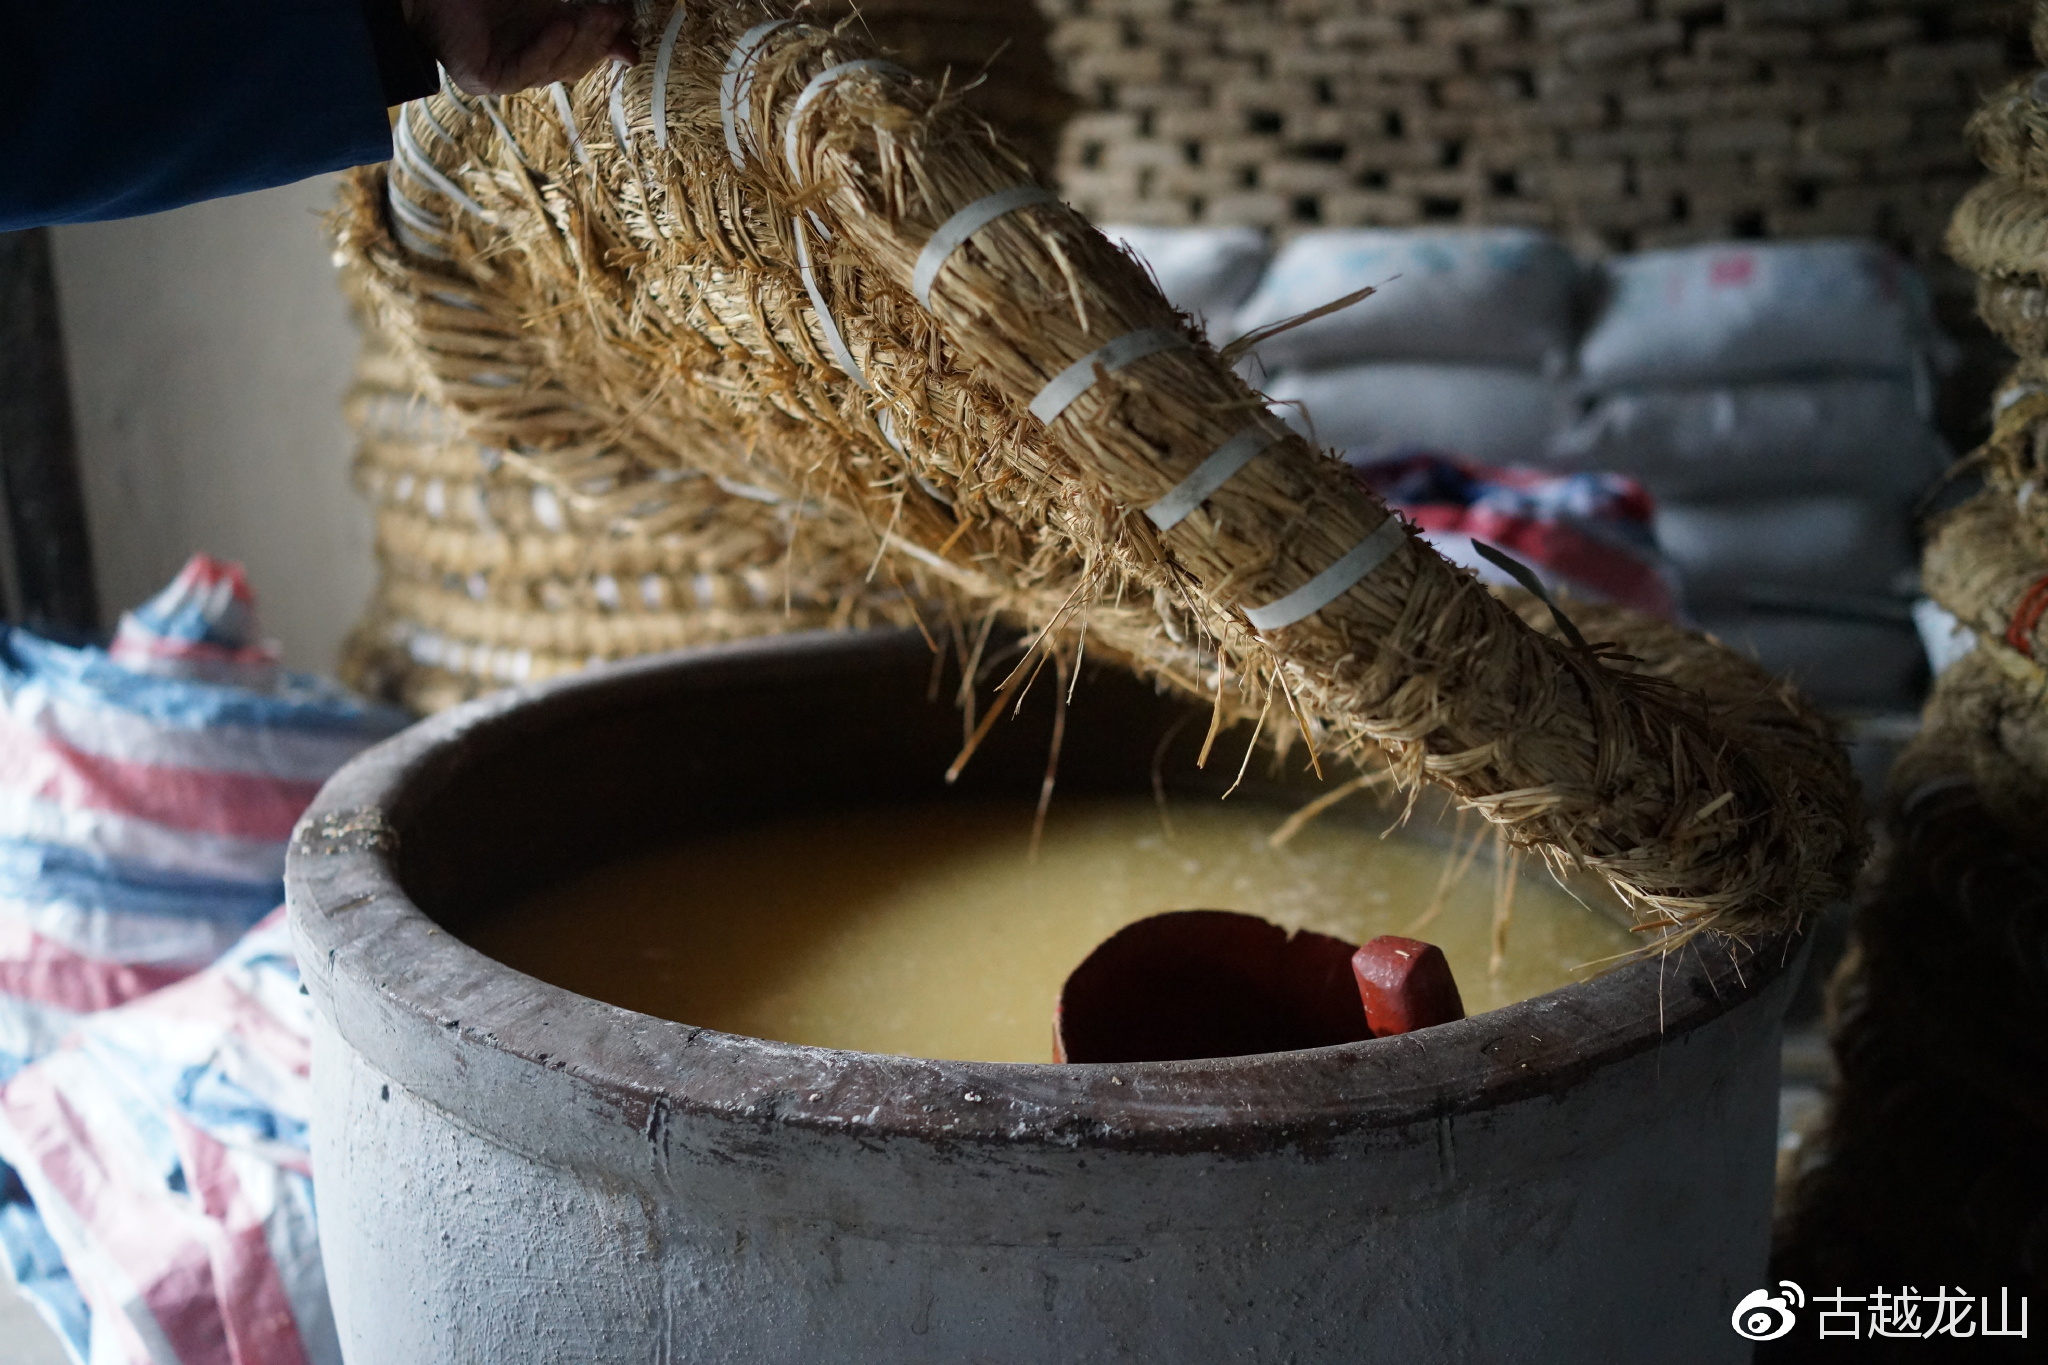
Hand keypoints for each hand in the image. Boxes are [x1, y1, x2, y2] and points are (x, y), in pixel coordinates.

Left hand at [403, 0, 637, 95]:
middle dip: (596, 37)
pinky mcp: (485, 81)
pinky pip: (523, 71)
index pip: (583, 53)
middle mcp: (525, 64)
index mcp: (540, 44)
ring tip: (597, 14)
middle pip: (572, 62)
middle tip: (616, 12)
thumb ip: (581, 16)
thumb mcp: (544, 1)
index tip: (631, 31)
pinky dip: (544, 48)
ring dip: (577, 41)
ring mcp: (505, 75)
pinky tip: (561, 25)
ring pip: (552, 69)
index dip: (607, 44)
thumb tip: (629, 47)